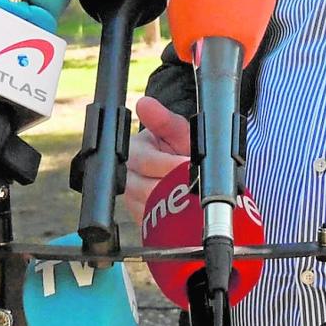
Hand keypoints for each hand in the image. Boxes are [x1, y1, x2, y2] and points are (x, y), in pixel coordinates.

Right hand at [125, 95, 189, 227]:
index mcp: (134, 151)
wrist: (178, 166)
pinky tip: (186, 211)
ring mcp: (133, 199)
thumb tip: (145, 104)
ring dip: (175, 203)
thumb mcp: (176, 130)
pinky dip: (171, 218)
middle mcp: (128, 176)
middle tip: (197, 184)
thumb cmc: (176, 146)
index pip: (147, 161)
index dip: (171, 165)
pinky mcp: (141, 217)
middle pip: (148, 188)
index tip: (189, 164)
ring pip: (151, 207)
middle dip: (176, 186)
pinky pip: (154, 222)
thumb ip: (164, 120)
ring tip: (195, 198)